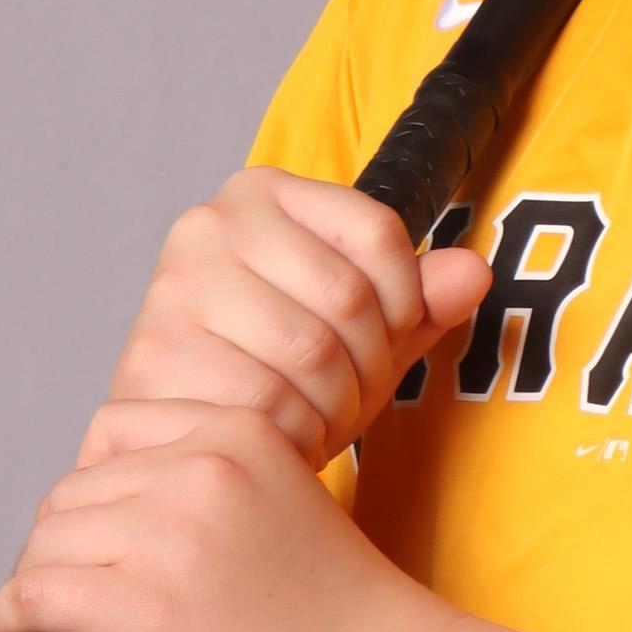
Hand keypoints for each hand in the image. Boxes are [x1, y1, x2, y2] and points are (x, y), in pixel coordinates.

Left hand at [0, 393, 427, 631]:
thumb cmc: (339, 617)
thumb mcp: (285, 504)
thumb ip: (212, 489)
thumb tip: (108, 517)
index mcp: (236, 431)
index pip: (113, 433)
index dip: (100, 493)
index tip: (113, 543)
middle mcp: (197, 468)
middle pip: (70, 495)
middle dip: (69, 549)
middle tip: (88, 599)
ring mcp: (167, 536)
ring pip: (44, 545)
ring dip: (43, 588)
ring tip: (68, 629)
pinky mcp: (140, 608)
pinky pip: (31, 599)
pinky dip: (16, 626)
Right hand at [89, 170, 489, 470]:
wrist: (186, 438)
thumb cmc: (276, 373)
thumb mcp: (361, 331)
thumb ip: (418, 301)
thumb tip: (473, 273)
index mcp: (262, 193)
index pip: (378, 231)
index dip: (405, 301)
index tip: (387, 340)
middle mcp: (211, 224)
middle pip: (350, 296)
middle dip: (369, 366)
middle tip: (349, 397)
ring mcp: (177, 285)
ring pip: (313, 352)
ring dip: (335, 406)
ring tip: (316, 416)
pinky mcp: (158, 353)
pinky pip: (269, 400)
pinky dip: (295, 432)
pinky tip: (283, 437)